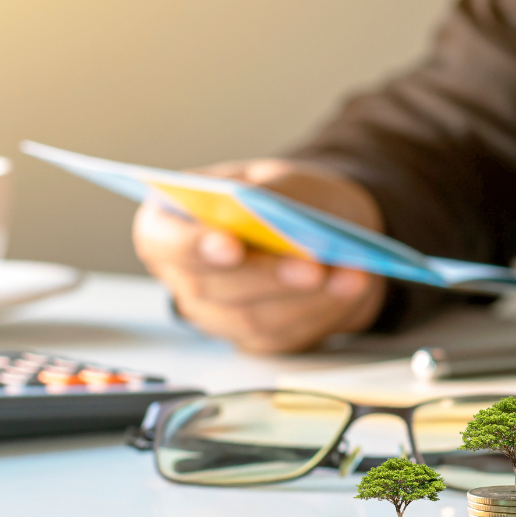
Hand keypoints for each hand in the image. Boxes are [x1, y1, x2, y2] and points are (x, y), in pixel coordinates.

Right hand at [134, 159, 386, 352]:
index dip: (192, 246)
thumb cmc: (287, 198)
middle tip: (311, 266)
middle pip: (211, 287)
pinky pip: (285, 333)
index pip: (163, 241)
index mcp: (171, 224)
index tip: (230, 245)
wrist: (321, 229)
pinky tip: (352, 286)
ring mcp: (218, 314)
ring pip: (252, 318)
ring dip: (306, 298)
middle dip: (267, 277)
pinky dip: (324, 310)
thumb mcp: (278, 178)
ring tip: (350, 274)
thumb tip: (264, 210)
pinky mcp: (257, 337)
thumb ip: (267, 193)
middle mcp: (187, 276)